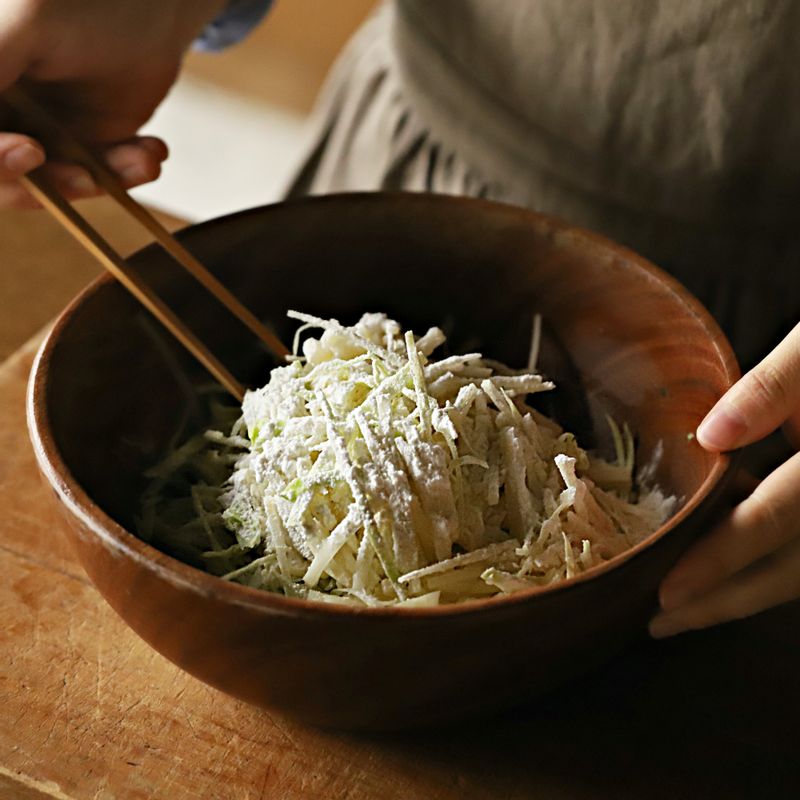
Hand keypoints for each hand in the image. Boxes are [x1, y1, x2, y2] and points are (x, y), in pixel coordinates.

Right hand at [0, 0, 224, 207]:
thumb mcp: (25, 17)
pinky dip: (126, 173)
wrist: (150, 1)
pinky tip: (149, 153)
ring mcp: (39, 131)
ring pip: (54, 185)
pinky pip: (97, 178)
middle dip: (48, 183)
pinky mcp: (84, 145)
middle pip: (2, 176)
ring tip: (141, 160)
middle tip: (87, 178)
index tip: (31, 151)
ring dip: (98, 180)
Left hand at [650, 321, 799, 637]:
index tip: (668, 593)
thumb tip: (711, 437)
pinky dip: (764, 567)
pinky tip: (723, 565)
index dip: (721, 558)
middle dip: (724, 600)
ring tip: (682, 609)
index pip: (774, 519)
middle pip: (791, 569)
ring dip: (743, 592)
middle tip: (660, 623)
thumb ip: (771, 388)